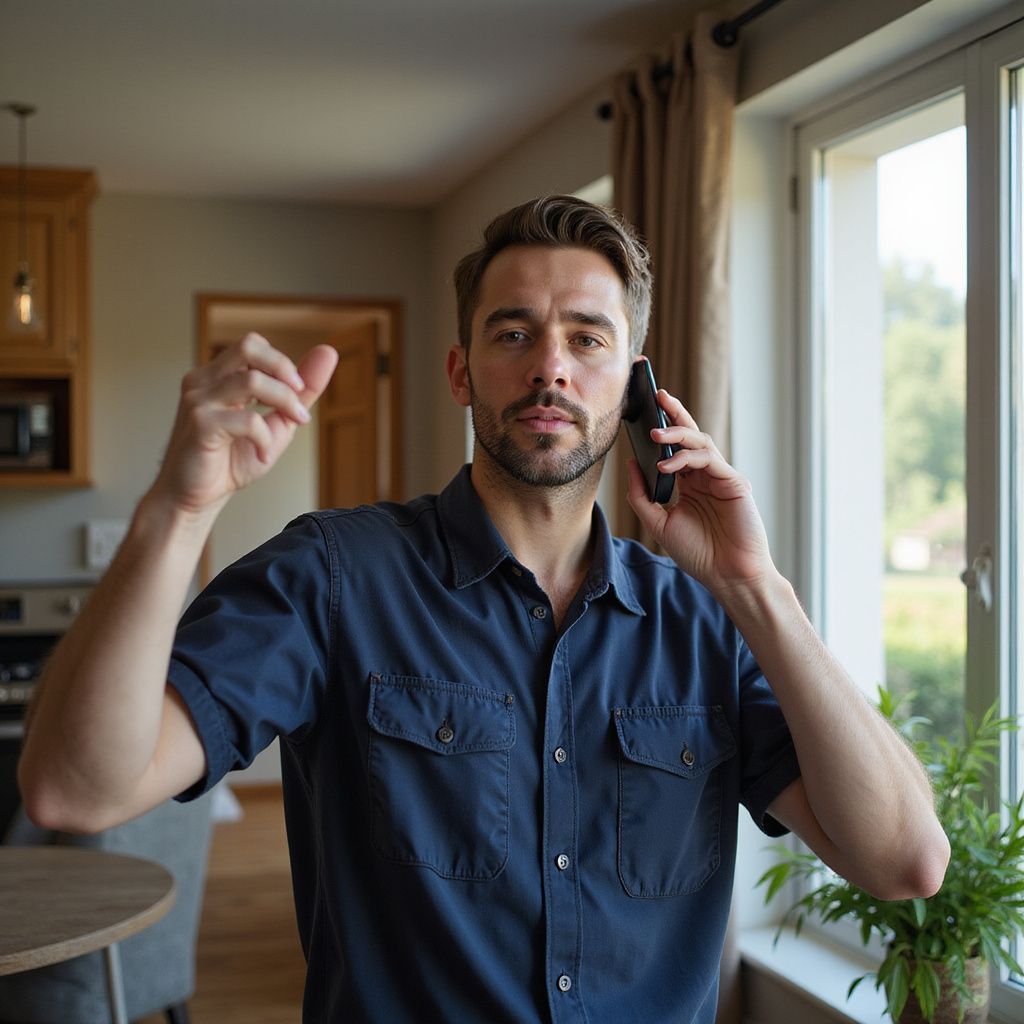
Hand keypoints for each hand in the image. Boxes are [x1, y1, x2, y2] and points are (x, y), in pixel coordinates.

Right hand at [150, 333, 338, 518]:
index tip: (299, 393)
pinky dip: (265, 438)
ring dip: (284, 403)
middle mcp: (204, 382)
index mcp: (218, 377)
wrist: (195, 498)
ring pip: (252, 381)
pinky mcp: (201, 424)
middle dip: (284, 369)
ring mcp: (199, 401)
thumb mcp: (276, 423)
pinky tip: (264, 454)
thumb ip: (300, 392)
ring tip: (292, 426)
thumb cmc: (230, 461)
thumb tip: (329, 352)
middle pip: (249, 346)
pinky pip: (247, 419)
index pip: (253, 345)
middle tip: (299, 399)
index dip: (282, 364)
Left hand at [625, 389, 774, 595]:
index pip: (674, 448)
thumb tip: (630, 463)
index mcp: (689, 483)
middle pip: (690, 435)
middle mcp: (706, 476)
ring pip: (701, 442)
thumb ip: (641, 494)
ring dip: (677, 434)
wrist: (726, 576)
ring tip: (654, 434)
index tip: (641, 412)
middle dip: (674, 413)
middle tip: (657, 396)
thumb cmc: (698, 553)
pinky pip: (709, 460)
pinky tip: (667, 465)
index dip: (661, 428)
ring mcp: (722, 477)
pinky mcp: (735, 482)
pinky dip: (686, 458)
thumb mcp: (658, 522)